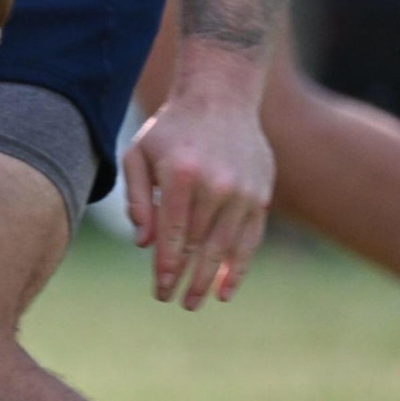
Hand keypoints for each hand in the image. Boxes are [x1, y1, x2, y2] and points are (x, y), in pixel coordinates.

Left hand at [123, 100, 271, 309]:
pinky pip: (250, 239)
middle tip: (175, 302)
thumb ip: (138, 199)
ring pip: (226, 247)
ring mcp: (244, 192)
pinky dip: (240, 266)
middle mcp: (217, 185)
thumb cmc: (170, 130)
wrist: (219, 98)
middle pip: (199, 246)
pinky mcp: (261, 195)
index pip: (172, 235)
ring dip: (211, 279)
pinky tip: (227, 290)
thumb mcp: (139, 155)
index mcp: (182, 176)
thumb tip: (144, 245)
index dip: (166, 268)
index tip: (160, 292)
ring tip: (196, 302)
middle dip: (186, 279)